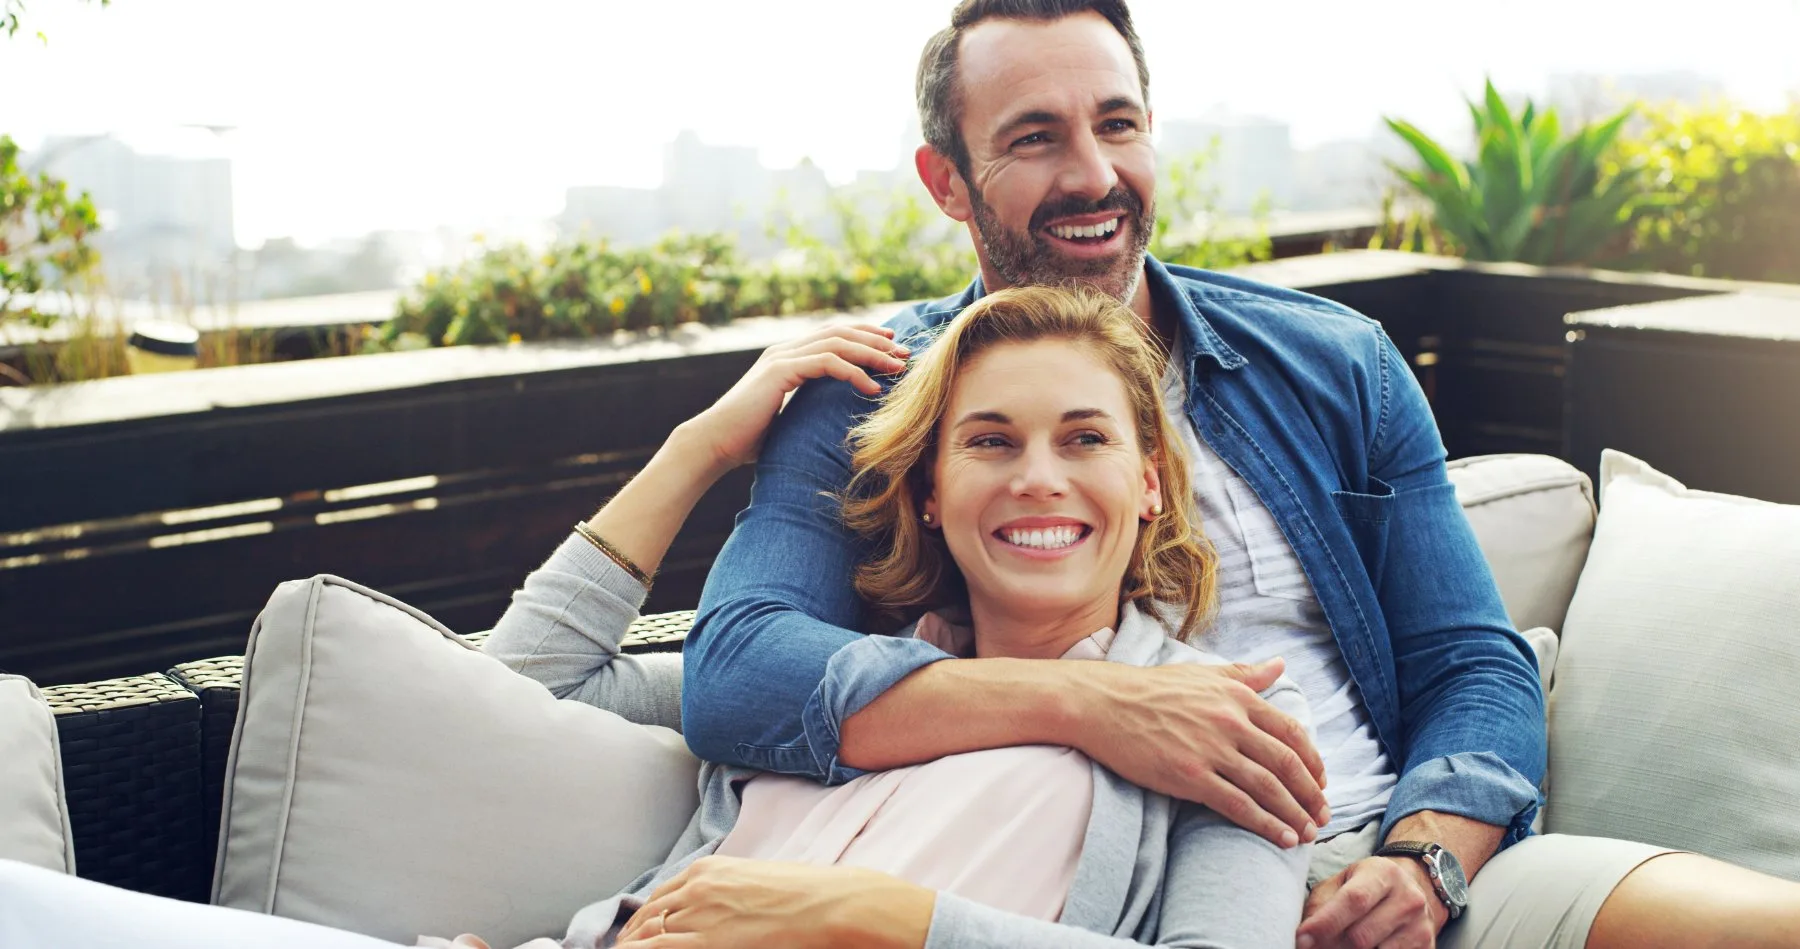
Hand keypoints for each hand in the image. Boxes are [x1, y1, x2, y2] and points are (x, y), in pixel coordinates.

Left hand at [615, 855, 933, 948]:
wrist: (831, 904)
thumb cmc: (804, 895)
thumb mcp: (754, 883)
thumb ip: (724, 895)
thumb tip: (712, 915)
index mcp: (707, 870)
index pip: (657, 898)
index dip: (640, 923)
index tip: (635, 938)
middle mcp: (696, 888)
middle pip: (645, 920)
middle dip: (631, 940)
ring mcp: (699, 915)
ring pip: (647, 938)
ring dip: (633, 947)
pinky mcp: (707, 941)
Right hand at [683, 323, 908, 471]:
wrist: (715, 442)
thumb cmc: (748, 439)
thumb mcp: (787, 417)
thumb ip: (806, 409)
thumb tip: (829, 422)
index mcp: (787, 356)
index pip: (834, 335)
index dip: (865, 337)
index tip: (893, 349)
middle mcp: (785, 349)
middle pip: (841, 332)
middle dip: (876, 341)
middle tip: (906, 354)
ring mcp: (782, 357)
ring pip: (838, 343)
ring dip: (872, 354)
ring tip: (898, 369)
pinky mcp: (781, 371)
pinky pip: (828, 363)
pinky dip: (855, 373)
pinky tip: (874, 388)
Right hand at [1075, 658, 1327, 846]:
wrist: (1103, 704)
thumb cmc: (1151, 688)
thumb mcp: (1203, 674)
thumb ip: (1246, 674)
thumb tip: (1280, 664)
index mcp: (1237, 697)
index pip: (1290, 732)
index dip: (1312, 760)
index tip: (1321, 781)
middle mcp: (1230, 722)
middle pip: (1286, 763)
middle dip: (1311, 793)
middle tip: (1322, 814)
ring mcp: (1211, 751)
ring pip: (1268, 788)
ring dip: (1295, 814)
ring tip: (1308, 833)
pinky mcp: (1190, 777)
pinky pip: (1238, 805)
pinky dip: (1266, 824)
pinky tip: (1282, 837)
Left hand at [1297, 856, 1445, 948]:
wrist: (1411, 890)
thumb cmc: (1366, 887)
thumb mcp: (1341, 884)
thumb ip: (1321, 905)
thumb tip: (1303, 938)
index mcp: (1384, 874)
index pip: (1353, 901)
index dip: (1325, 923)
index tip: (1302, 938)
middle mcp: (1409, 899)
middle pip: (1362, 936)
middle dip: (1332, 946)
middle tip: (1316, 945)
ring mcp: (1421, 926)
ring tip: (1340, 944)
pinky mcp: (1427, 947)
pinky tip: (1362, 948)